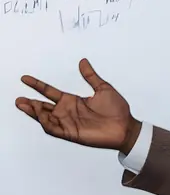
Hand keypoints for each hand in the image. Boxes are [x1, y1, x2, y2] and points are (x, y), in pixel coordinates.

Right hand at [16, 58, 140, 152]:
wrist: (125, 127)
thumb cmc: (117, 109)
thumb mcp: (103, 88)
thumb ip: (91, 76)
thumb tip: (83, 61)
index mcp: (72, 100)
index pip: (50, 92)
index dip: (37, 85)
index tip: (25, 78)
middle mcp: (67, 112)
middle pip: (43, 107)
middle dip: (29, 104)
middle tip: (18, 99)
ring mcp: (68, 123)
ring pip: (45, 118)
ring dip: (34, 112)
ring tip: (25, 105)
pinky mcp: (71, 133)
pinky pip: (54, 128)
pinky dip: (45, 122)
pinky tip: (40, 114)